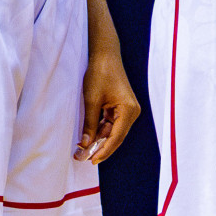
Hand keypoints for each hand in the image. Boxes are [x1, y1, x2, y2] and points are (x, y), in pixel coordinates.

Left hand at [75, 48, 140, 164]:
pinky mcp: (121, 107)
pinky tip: (88, 137)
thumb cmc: (99, 73)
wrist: (105, 54)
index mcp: (129, 110)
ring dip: (99, 140)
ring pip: (112, 131)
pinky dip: (100, 130)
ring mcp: (127, 110)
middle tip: (83, 158)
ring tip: (82, 150)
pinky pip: (111, 123)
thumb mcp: (92, 100)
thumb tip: (86, 144)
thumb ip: (90, 124)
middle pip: (116, 136)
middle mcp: (132, 112)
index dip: (104, 150)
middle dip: (100, 148)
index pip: (116, 137)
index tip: (91, 161)